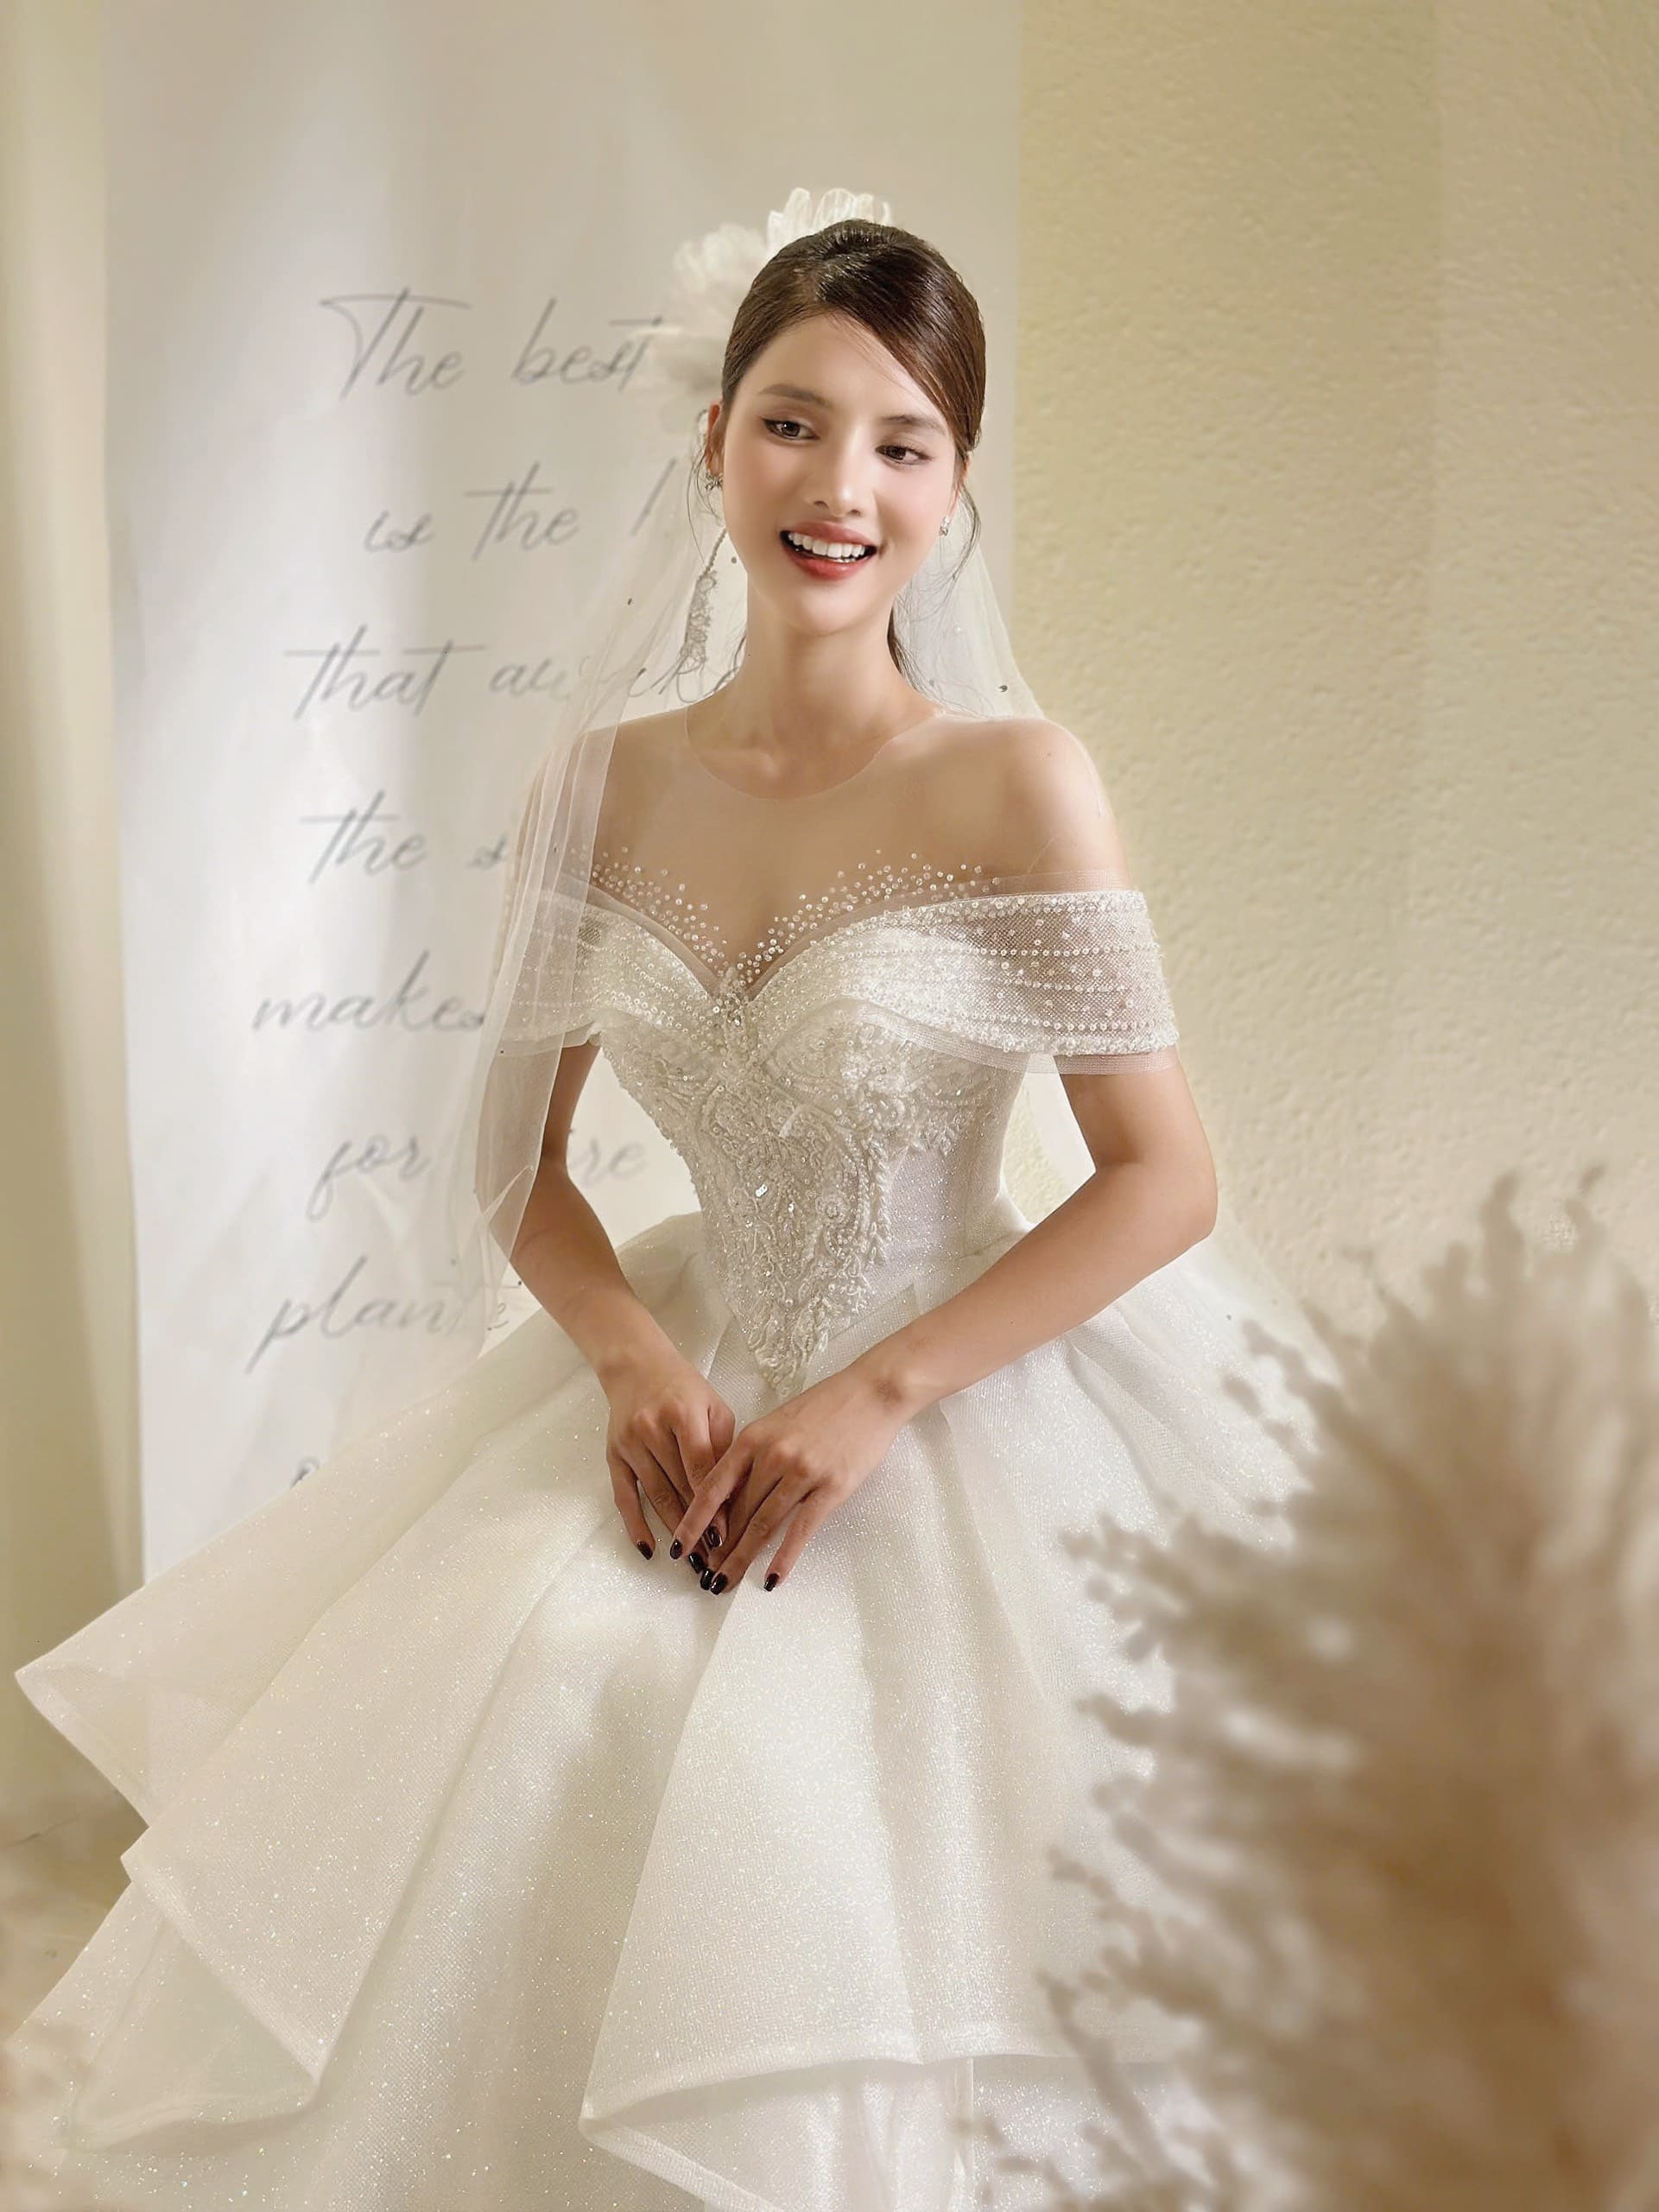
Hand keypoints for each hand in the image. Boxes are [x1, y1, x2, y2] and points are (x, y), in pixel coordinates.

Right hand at [601, 1348, 737, 1560]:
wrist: (635, 1365)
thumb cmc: (683, 1387)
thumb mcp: (714, 1407)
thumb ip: (724, 1447)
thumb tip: (734, 1496)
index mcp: (683, 1414)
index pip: (702, 1470)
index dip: (714, 1506)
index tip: (728, 1535)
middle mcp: (652, 1429)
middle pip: (679, 1487)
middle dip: (698, 1526)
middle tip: (715, 1558)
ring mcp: (630, 1444)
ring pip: (655, 1496)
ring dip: (674, 1531)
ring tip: (692, 1559)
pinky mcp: (613, 1455)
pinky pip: (624, 1496)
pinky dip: (635, 1524)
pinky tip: (648, 1548)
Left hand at [666, 1360, 914, 1593]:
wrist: (872, 1391)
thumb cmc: (825, 1406)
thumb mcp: (777, 1422)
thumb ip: (752, 1455)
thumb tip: (730, 1496)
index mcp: (753, 1437)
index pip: (713, 1487)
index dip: (694, 1521)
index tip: (680, 1546)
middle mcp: (772, 1455)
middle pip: (737, 1512)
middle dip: (718, 1548)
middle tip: (705, 1575)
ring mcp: (802, 1471)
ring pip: (763, 1524)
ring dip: (742, 1558)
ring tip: (725, 1582)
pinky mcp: (832, 1487)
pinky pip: (801, 1529)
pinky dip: (784, 1557)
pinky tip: (772, 1578)